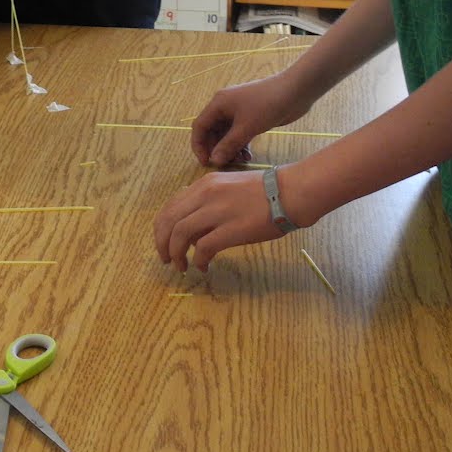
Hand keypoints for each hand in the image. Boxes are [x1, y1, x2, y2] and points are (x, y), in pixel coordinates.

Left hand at [154, 169, 299, 273]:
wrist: (290, 192)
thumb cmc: (264, 192)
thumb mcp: (228, 188)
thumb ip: (207, 203)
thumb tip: (193, 231)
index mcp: (204, 185)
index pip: (170, 207)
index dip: (161, 228)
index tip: (163, 242)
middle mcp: (205, 194)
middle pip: (169, 221)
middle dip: (162, 243)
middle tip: (166, 259)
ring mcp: (218, 211)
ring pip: (181, 234)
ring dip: (176, 253)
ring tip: (181, 266)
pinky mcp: (232, 229)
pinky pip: (204, 247)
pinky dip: (198, 260)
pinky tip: (203, 267)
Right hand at [191, 70, 315, 166]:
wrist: (295, 91)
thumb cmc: (267, 105)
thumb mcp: (247, 127)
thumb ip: (229, 145)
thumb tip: (214, 160)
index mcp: (218, 103)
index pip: (199, 126)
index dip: (199, 145)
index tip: (206, 162)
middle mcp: (225, 107)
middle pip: (212, 131)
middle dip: (217, 149)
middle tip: (225, 165)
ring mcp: (238, 112)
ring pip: (226, 134)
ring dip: (230, 148)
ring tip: (240, 161)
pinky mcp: (251, 117)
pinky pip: (239, 134)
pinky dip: (241, 145)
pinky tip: (249, 155)